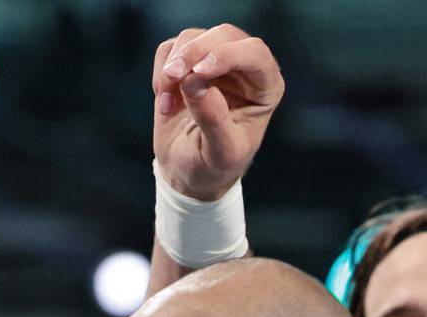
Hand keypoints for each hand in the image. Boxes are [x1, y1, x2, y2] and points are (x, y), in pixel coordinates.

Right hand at [152, 24, 284, 200]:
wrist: (188, 171)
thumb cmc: (214, 166)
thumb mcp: (220, 153)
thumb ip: (213, 119)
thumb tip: (195, 81)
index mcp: (265, 88)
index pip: (254, 53)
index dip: (227, 54)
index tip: (199, 73)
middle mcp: (244, 69)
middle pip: (223, 35)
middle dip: (194, 53)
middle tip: (173, 78)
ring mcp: (215, 61)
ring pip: (193, 37)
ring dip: (173, 67)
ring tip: (167, 104)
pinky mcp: (188, 62)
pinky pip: (170, 48)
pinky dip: (161, 72)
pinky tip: (165, 103)